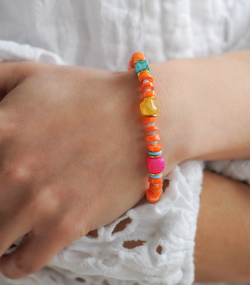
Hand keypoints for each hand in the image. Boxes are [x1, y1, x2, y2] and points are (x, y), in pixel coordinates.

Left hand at [0, 61, 183, 279]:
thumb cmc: (88, 92)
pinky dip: (12, 264)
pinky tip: (13, 253)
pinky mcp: (66, 226)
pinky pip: (22, 264)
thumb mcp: (31, 74)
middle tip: (0, 198)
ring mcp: (38, 203)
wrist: (146, 117)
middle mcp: (10, 170)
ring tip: (2, 227)